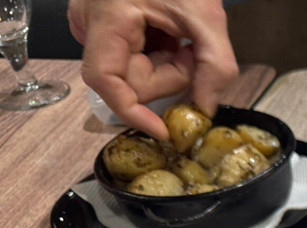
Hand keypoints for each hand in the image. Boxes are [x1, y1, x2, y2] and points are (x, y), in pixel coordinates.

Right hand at [69, 0, 238, 138]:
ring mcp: (94, 24)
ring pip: (134, 72)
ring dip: (165, 65)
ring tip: (179, 36)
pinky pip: (133, 57)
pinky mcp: (105, 27)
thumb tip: (206, 110)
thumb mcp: (207, 17)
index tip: (163, 130)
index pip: (105, 81)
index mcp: (107, 18)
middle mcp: (90, 22)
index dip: (132, 112)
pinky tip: (167, 33)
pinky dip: (157, 54)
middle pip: (129, 80)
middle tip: (188, 49)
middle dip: (168, 75)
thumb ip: (215, 67)